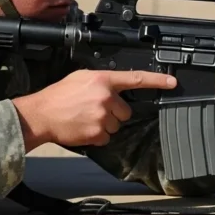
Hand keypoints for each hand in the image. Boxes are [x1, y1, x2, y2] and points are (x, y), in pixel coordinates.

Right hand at [13, 69, 176, 149]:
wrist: (41, 114)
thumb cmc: (59, 95)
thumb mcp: (81, 77)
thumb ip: (101, 80)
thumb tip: (114, 87)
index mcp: (103, 80)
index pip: (136, 79)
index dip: (157, 81)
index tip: (173, 83)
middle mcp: (105, 97)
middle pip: (126, 111)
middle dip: (114, 112)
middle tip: (95, 110)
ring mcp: (102, 116)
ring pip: (116, 125)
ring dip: (105, 124)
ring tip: (86, 118)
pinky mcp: (97, 133)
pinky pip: (107, 137)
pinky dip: (97, 135)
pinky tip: (84, 128)